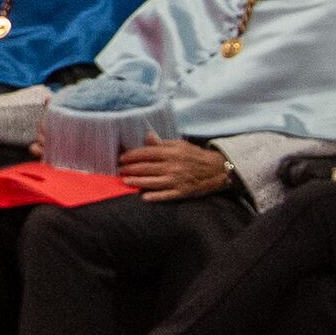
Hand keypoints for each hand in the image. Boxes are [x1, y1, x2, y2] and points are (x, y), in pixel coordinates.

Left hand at [118, 139, 236, 199]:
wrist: (216, 170)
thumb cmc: (195, 156)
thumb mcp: (180, 145)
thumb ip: (162, 143)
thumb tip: (147, 137)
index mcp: (172, 152)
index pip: (146, 153)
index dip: (132, 156)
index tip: (121, 158)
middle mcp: (173, 166)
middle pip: (146, 168)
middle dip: (130, 169)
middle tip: (119, 170)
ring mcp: (177, 180)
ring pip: (152, 182)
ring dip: (137, 182)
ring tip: (125, 181)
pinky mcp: (182, 192)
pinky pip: (165, 195)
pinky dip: (154, 196)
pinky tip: (143, 197)